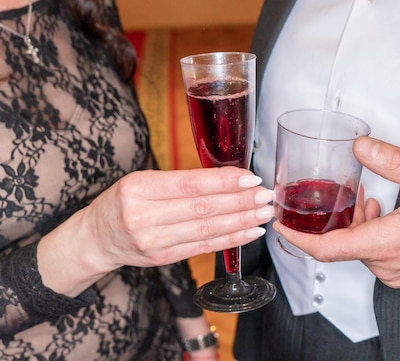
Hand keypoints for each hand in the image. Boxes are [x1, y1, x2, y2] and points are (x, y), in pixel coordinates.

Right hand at [38, 167, 273, 295]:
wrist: (96, 238)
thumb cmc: (123, 202)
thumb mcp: (142, 181)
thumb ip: (180, 181)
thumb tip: (228, 178)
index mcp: (139, 188)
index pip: (191, 184)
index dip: (224, 182)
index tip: (250, 178)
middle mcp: (144, 216)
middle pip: (203, 209)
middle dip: (241, 202)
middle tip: (265, 196)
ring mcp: (154, 242)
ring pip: (207, 230)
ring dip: (241, 222)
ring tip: (264, 214)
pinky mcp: (163, 259)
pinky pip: (204, 248)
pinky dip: (230, 239)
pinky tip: (250, 232)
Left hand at [273, 136, 399, 287]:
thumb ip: (394, 161)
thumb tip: (362, 148)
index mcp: (389, 243)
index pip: (328, 249)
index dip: (298, 237)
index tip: (280, 225)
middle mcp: (388, 264)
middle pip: (341, 244)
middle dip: (336, 219)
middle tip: (346, 195)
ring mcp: (396, 273)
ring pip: (358, 249)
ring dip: (356, 224)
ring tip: (371, 201)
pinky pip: (373, 256)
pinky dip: (370, 235)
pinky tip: (382, 216)